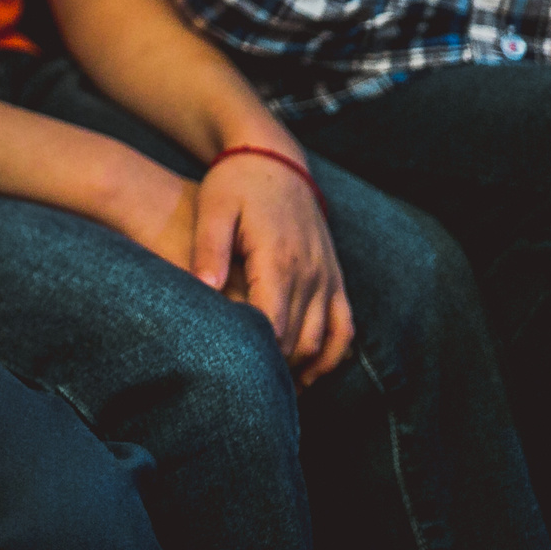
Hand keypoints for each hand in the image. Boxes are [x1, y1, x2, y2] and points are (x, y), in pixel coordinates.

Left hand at [112, 146, 353, 385]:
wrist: (274, 156)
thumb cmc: (236, 182)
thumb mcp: (214, 207)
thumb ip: (209, 248)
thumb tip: (205, 288)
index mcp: (279, 258)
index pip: (273, 324)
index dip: (256, 354)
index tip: (233, 373)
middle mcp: (310, 271)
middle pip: (299, 339)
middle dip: (274, 369)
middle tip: (246, 393)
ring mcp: (327, 274)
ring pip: (324, 339)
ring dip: (302, 369)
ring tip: (273, 392)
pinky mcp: (334, 274)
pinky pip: (345, 325)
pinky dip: (332, 353)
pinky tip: (309, 373)